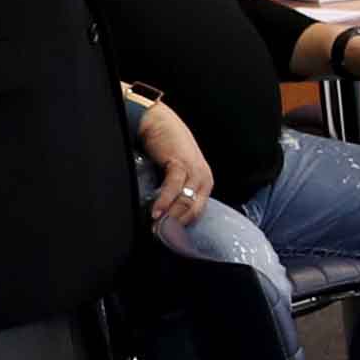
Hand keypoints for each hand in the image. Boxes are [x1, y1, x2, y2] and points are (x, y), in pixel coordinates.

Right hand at [133, 97, 212, 234]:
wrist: (157, 122)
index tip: (168, 237)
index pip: (198, 212)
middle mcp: (204, 178)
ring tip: (156, 227)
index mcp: (204, 182)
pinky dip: (165, 201)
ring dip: (170, 216)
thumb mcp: (175, 172)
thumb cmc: (164, 147)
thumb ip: (174, 190)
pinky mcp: (181, 164)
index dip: (183, 226)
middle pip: (194, 210)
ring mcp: (195, 171)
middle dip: (177, 225)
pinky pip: (174, 188)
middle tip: (160, 236)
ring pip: (185, 201)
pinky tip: (155, 212)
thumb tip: (164, 215)